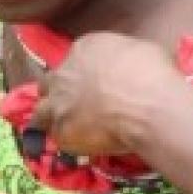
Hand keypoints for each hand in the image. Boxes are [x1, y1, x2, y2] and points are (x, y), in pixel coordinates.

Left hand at [29, 32, 177, 156]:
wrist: (147, 104)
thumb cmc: (151, 73)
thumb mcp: (140, 50)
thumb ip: (123, 58)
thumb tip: (128, 67)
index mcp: (84, 48)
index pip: (73, 59)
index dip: (82, 73)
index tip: (94, 83)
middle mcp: (64, 72)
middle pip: (50, 82)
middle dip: (59, 92)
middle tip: (75, 104)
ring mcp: (58, 103)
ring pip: (41, 111)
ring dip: (51, 118)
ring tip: (67, 128)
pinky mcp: (61, 131)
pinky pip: (56, 137)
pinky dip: (67, 140)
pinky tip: (81, 145)